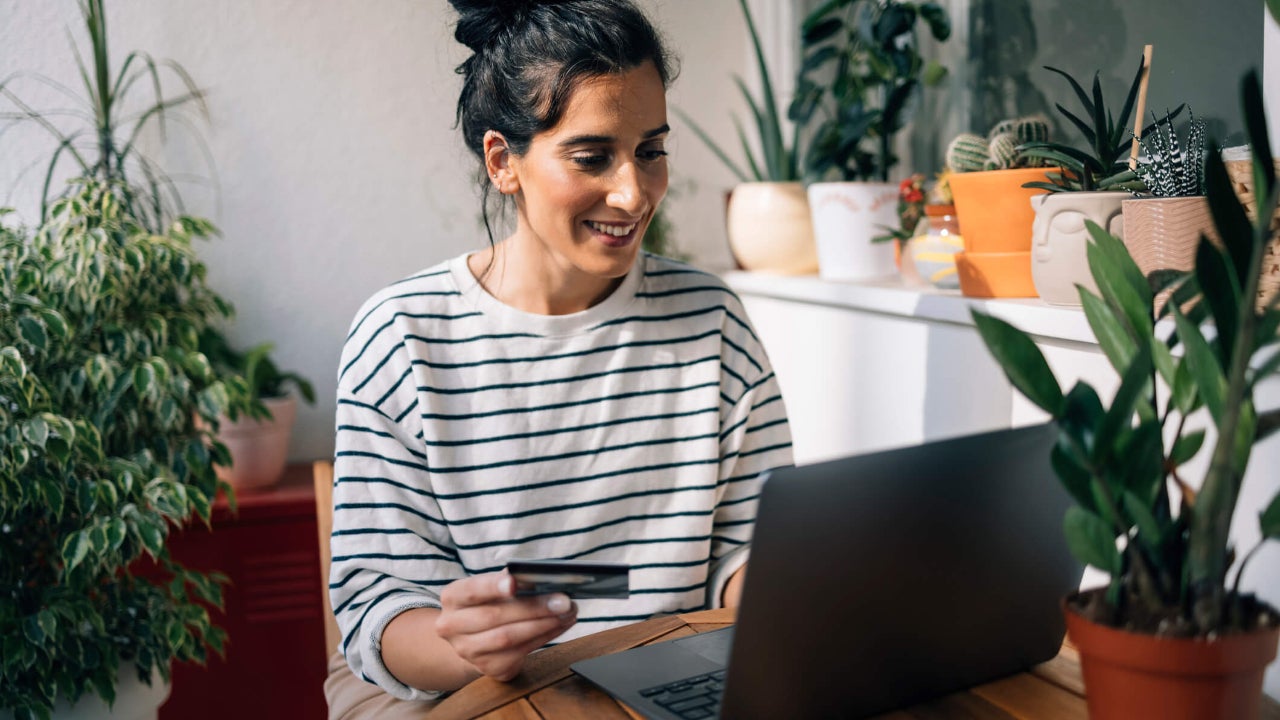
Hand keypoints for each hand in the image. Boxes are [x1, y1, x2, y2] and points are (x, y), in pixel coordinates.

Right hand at [435, 571, 577, 681]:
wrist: (473, 638)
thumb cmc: (488, 604)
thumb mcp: (490, 589)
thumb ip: (508, 581)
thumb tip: (537, 577)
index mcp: (453, 597)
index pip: (472, 590)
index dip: (493, 586)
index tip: (515, 582)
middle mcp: (452, 626)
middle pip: (494, 616)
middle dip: (533, 608)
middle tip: (563, 601)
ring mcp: (468, 651)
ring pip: (508, 638)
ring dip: (543, 625)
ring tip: (567, 613)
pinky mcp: (488, 668)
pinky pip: (520, 653)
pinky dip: (545, 637)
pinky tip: (560, 625)